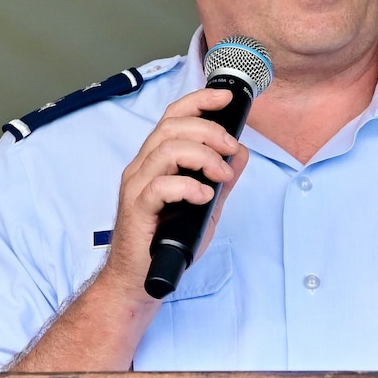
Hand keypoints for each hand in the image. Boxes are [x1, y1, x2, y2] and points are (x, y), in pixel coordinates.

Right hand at [94, 86, 249, 300]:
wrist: (140, 278)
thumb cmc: (167, 241)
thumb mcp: (206, 206)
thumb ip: (222, 179)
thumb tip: (241, 153)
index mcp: (156, 160)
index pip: (174, 116)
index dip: (200, 100)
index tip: (226, 98)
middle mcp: (143, 167)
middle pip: (172, 126)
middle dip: (209, 131)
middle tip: (231, 149)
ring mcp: (136, 186)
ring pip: (167, 150)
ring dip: (203, 157)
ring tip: (221, 177)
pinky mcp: (136, 209)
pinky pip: (160, 186)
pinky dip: (187, 187)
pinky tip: (203, 196)